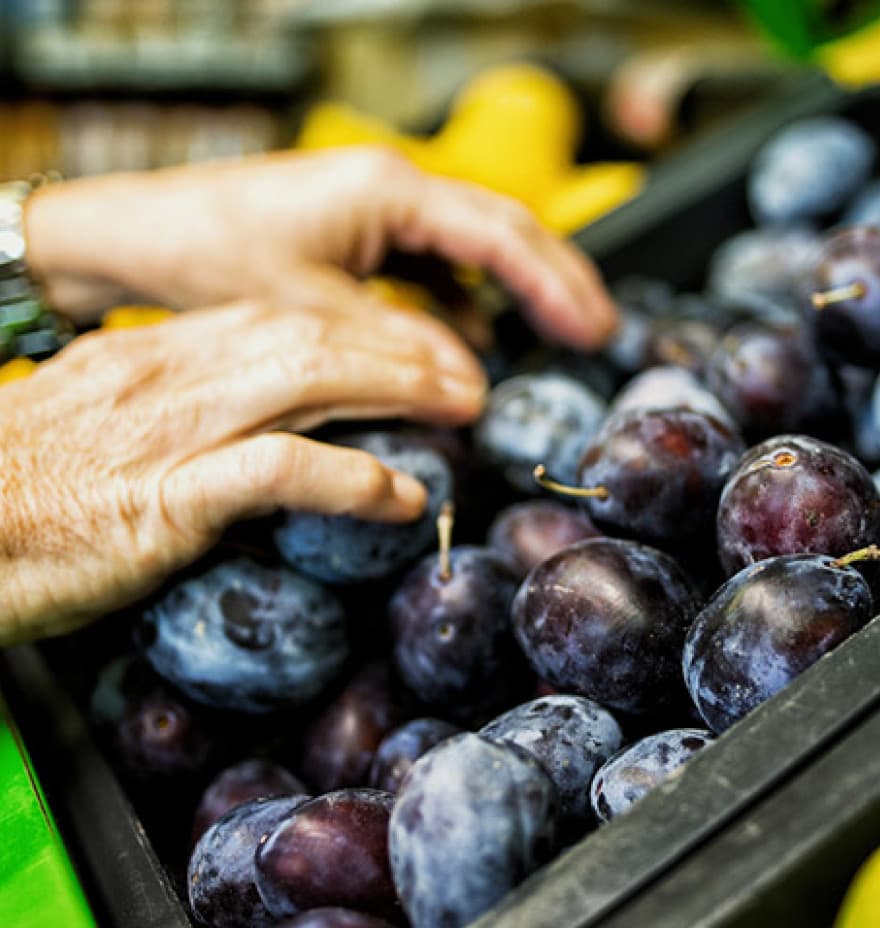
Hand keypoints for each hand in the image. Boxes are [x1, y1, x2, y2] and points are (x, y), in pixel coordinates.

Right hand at [0, 299, 486, 644]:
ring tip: (459, 410)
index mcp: (156, 354)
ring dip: (399, 389)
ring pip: (310, 378)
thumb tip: (245, 431)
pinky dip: (350, 478)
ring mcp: (173, 429)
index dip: (357, 330)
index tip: (410, 347)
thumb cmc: (16, 492)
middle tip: (463, 373)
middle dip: (399, 348)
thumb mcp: (100, 426)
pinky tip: (398, 495)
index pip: (278, 318)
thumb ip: (171, 413)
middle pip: (311, 334)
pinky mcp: (168, 494)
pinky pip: (280, 469)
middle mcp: (172, 374)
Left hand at [24, 147, 617, 349]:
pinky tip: (476, 338)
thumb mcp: (308, 309)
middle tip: (598, 330)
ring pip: (471, 250)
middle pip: (500, 232)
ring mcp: (380, 211)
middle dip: (554, 282)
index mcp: (389, 189)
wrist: (135, 234)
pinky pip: (434, 268)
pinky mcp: (362, 237)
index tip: (594, 327)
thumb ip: (396, 346)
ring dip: (513, 293)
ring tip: (555, 336)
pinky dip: (463, 303)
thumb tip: (471, 386)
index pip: (499, 232)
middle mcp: (394, 189)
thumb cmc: (205, 251)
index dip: (555, 282)